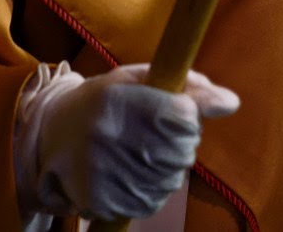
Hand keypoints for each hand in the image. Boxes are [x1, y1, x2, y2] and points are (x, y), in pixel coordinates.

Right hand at [15, 62, 239, 220]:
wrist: (52, 136)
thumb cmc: (108, 101)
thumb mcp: (140, 79)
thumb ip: (189, 86)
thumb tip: (231, 103)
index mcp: (117, 99)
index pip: (182, 117)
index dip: (190, 117)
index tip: (180, 113)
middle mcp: (107, 137)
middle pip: (181, 151)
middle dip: (182, 143)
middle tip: (159, 135)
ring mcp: (102, 173)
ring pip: (171, 180)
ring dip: (168, 168)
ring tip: (143, 152)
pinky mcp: (100, 201)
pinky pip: (151, 202)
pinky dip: (152, 190)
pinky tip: (134, 173)